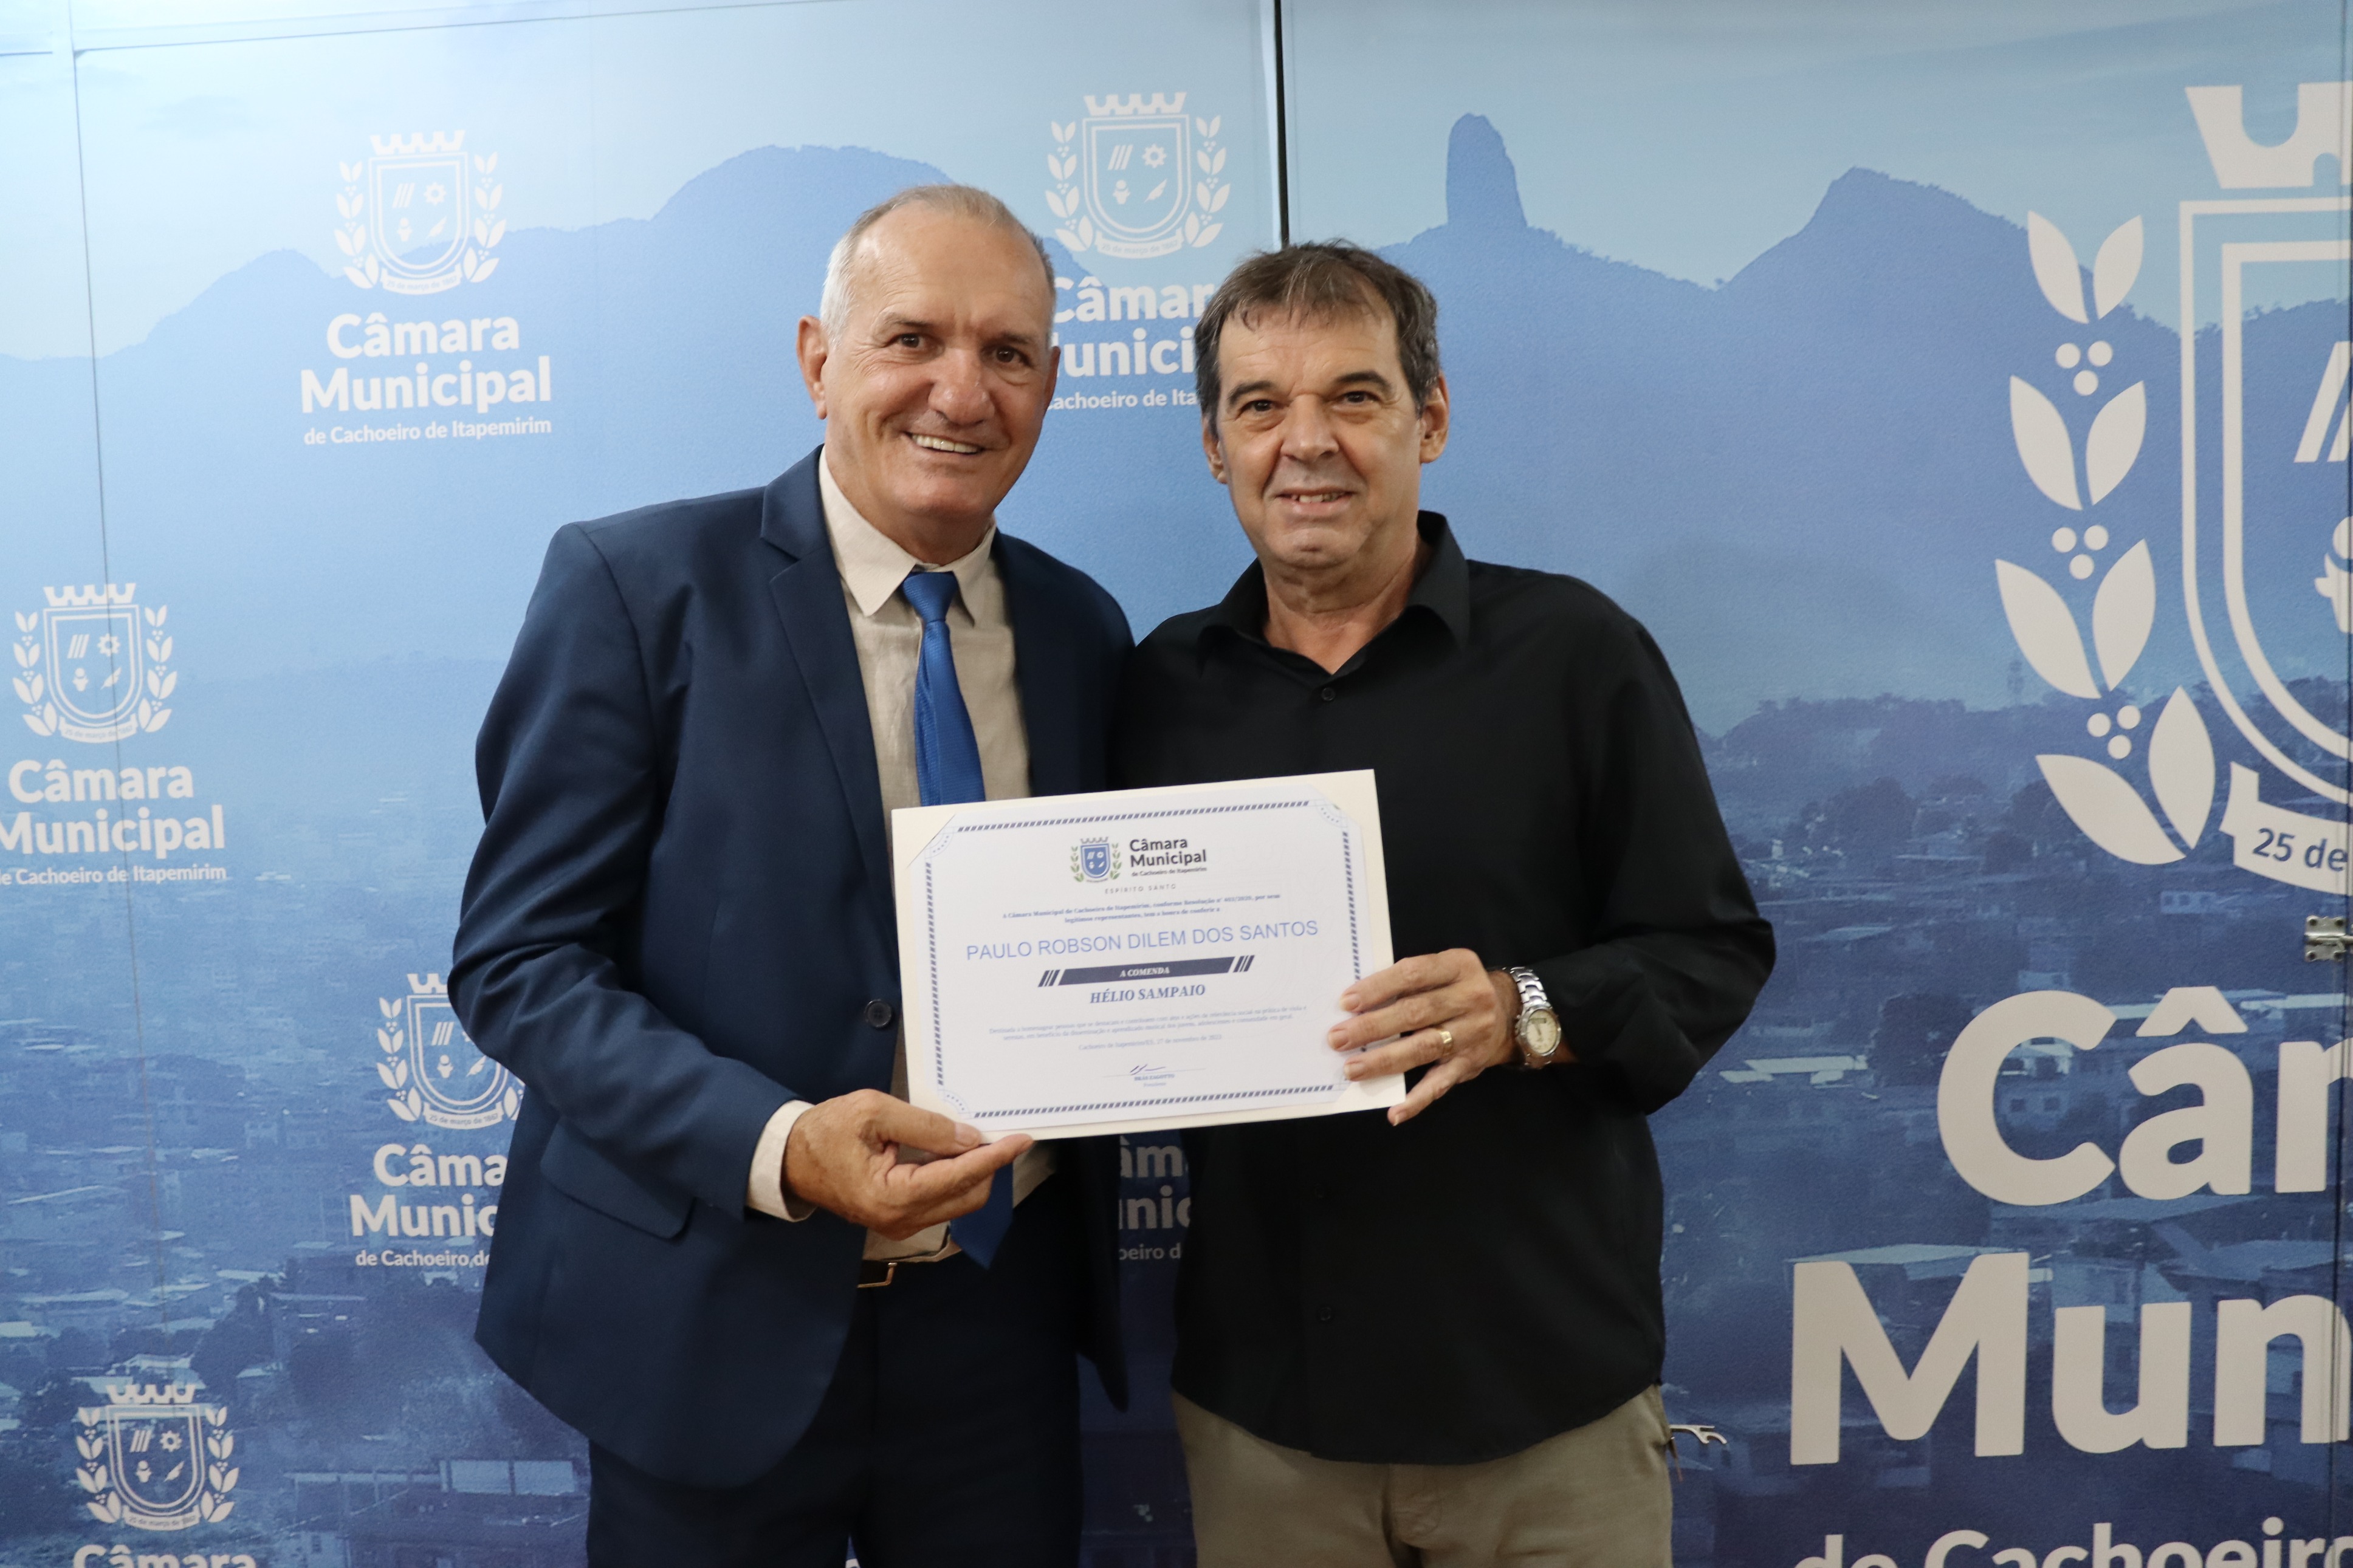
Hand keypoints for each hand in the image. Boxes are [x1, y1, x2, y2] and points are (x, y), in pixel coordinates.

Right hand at [782, 1089, 1029, 1239]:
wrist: (789, 1159)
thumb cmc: (824, 1132)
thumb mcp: (874, 1112)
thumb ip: (926, 1126)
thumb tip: (969, 1138)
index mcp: (894, 1196)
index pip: (961, 1176)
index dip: (995, 1156)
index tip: (1022, 1139)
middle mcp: (901, 1220)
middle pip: (969, 1196)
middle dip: (989, 1165)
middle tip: (997, 1132)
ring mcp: (900, 1224)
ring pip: (958, 1201)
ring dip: (974, 1171)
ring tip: (976, 1138)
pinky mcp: (899, 1219)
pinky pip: (941, 1201)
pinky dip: (956, 1178)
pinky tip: (955, 1152)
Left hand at [1330, 949, 1519, 1124]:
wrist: (1510, 1012)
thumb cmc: (1459, 988)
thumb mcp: (1444, 969)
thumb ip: (1410, 980)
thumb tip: (1357, 1003)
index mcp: (1458, 965)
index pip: (1413, 974)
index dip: (1379, 988)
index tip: (1346, 1002)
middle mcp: (1470, 998)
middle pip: (1415, 1013)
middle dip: (1372, 1027)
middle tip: (1337, 1038)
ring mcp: (1473, 1033)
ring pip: (1424, 1048)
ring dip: (1385, 1060)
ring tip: (1352, 1069)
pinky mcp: (1471, 1064)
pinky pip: (1441, 1084)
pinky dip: (1417, 1100)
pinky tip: (1395, 1111)